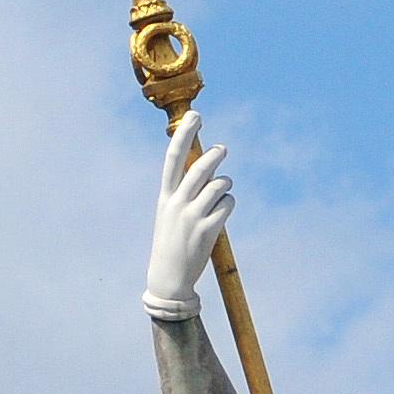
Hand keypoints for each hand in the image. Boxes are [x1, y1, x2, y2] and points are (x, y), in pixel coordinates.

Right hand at [145, 109, 233, 318]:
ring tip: (222, 192)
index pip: (173, 158)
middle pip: (200, 167)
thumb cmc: (172, 241)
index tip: (196, 116)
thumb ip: (182, 191)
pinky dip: (229, 205)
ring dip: (225, 185)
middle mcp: (177, 202)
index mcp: (165, 196)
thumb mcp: (169, 212)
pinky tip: (222, 214)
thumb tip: (205, 168)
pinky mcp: (208, 230)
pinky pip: (228, 205)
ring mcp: (192, 216)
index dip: (185, 134)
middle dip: (214, 154)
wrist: (168, 277)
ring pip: (219, 185)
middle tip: (222, 149)